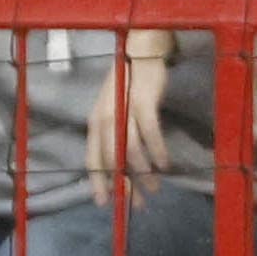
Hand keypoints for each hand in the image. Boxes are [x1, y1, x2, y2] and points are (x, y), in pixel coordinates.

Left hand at [86, 38, 173, 208]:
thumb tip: (121, 166)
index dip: (98, 182)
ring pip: (130, 149)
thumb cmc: (128, 86)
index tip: (105, 203)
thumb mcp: (114, 112)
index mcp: (94, 123)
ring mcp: (122, 110)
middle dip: (123, 184)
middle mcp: (104, 118)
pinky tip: (164, 164)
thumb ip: (115, 136)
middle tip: (136, 203)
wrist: (140, 52)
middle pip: (110, 159)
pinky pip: (150, 132)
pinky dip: (157, 150)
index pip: (92, 159)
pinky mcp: (142, 102)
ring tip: (154, 187)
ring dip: (142, 172)